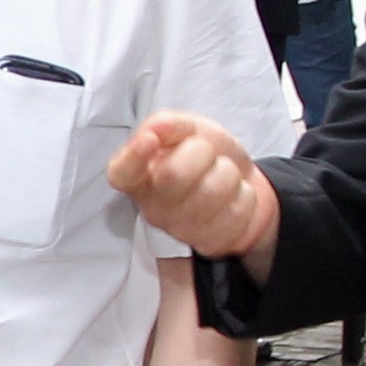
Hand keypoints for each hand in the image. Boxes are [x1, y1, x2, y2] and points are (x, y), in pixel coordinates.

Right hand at [108, 111, 278, 264]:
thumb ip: (168, 124)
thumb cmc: (204, 156)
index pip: (121, 173)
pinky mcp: (208, 242)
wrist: (239, 182)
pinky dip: (244, 195)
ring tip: (221, 176)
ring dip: (228, 174)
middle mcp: (152, 206)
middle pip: (175, 173)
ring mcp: (180, 229)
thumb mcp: (186, 129)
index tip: (149, 139)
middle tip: (206, 154)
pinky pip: (237, 208)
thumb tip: (154, 128)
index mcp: (139, 177)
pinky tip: (231, 198)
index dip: (133, 157)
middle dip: (202, 152)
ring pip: (214, 189)